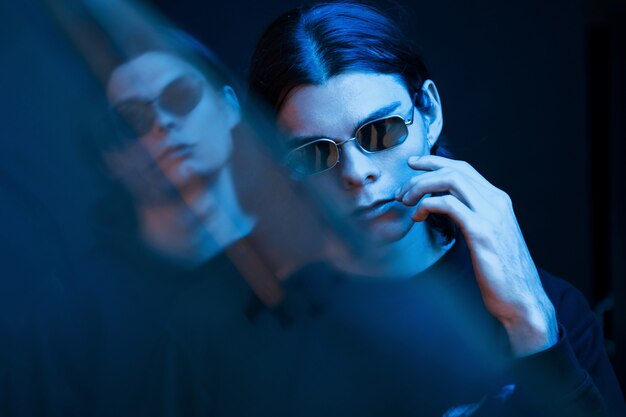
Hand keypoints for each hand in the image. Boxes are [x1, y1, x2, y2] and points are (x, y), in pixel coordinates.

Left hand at [395, 155, 557, 355]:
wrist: (522, 299)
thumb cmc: (500, 273)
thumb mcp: (486, 238)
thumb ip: (471, 218)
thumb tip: (445, 208)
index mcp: (498, 200)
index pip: (463, 168)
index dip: (435, 162)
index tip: (413, 164)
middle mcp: (496, 201)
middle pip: (454, 169)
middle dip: (422, 174)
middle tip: (401, 191)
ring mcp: (490, 214)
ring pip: (450, 180)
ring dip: (421, 186)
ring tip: (405, 201)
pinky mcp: (481, 231)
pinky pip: (448, 204)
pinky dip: (428, 205)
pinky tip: (418, 217)